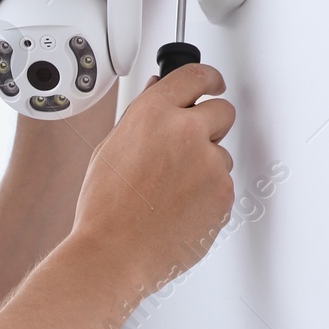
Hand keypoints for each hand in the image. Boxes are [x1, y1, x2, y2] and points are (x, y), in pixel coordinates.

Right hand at [71, 63, 234, 294]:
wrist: (114, 253)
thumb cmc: (105, 209)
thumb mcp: (110, 150)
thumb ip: (141, 117)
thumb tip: (157, 93)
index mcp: (153, 114)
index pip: (195, 75)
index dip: (207, 78)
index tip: (213, 82)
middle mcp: (186, 132)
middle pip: (222, 111)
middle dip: (209, 124)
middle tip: (190, 144)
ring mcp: (210, 164)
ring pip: (221, 153)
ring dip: (205, 164)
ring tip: (170, 190)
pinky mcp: (223, 193)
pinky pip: (222, 184)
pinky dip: (206, 194)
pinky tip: (178, 207)